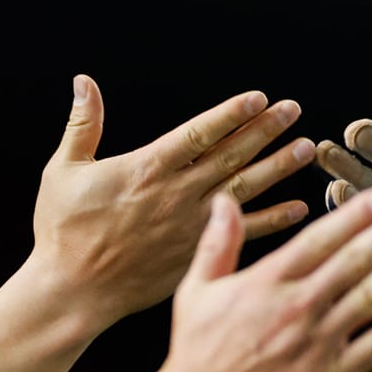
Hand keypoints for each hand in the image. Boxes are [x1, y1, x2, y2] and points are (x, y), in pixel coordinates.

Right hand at [30, 76, 317, 326]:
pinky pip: (245, 233)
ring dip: (279, 167)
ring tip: (308, 148)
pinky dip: (274, 220)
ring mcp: (190, 224)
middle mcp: (175, 194)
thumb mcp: (63, 171)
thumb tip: (84, 82)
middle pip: (231, 155)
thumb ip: (83, 125)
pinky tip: (300, 208)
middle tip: (294, 110)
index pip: (199, 133)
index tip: (260, 98)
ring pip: (245, 189)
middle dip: (266, 130)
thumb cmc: (64, 230)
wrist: (73, 289)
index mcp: (146, 168)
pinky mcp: (197, 251)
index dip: (231, 114)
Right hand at [156, 189, 371, 371]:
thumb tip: (224, 201)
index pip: (319, 240)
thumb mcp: (195, 291)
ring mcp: (317, 343)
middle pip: (353, 260)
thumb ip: (217, 244)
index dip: (355, 216)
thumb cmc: (196, 353)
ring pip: (369, 297)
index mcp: (266, 283)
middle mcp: (297, 307)